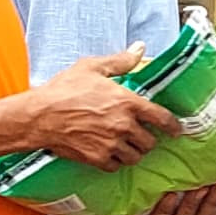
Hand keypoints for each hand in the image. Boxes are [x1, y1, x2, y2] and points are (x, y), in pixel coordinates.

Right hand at [17, 53, 178, 168]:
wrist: (39, 116)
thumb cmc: (63, 90)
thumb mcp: (92, 67)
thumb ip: (120, 61)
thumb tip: (139, 49)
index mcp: (127, 102)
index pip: (162, 118)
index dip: (173, 126)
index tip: (176, 130)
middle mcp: (123, 125)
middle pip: (150, 142)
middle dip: (147, 139)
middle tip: (140, 136)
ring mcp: (111, 144)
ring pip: (135, 156)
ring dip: (133, 152)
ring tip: (125, 146)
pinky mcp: (97, 158)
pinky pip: (116, 166)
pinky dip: (115, 161)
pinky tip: (108, 153)